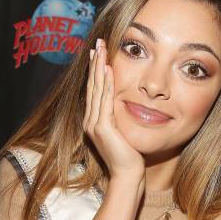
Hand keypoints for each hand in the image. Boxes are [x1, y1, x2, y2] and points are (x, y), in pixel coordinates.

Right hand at [83, 38, 145, 180]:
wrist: (128, 176)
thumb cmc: (130, 158)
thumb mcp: (124, 133)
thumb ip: (121, 119)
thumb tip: (128, 105)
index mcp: (94, 122)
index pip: (94, 91)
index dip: (95, 71)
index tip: (98, 53)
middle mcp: (90, 121)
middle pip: (92, 86)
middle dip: (95, 63)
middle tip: (97, 43)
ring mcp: (94, 124)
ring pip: (96, 89)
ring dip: (99, 67)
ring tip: (101, 49)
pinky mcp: (103, 128)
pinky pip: (105, 100)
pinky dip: (106, 84)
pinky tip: (108, 69)